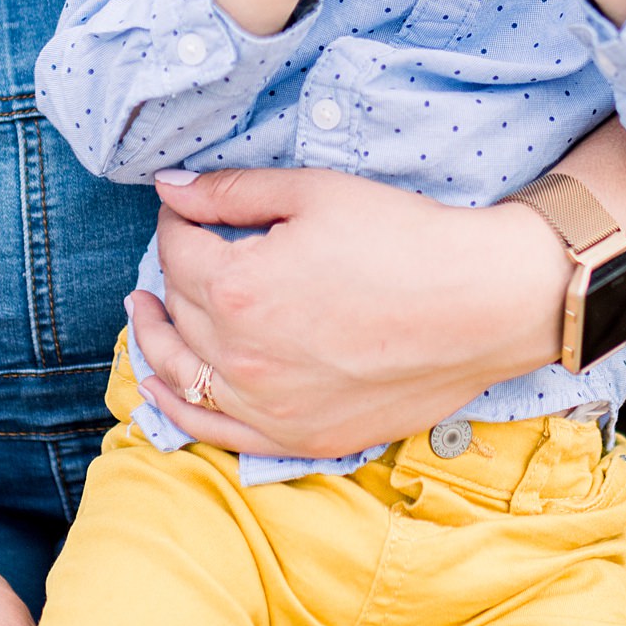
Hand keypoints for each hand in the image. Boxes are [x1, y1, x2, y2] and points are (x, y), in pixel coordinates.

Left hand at [131, 168, 566, 458]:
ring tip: (144, 313)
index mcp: (239, 288)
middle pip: (179, 308)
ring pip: (181, 373)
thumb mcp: (315, 193)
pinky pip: (214, 428)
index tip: (187, 207)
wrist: (481, 304)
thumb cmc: (405, 240)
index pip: (178, 250)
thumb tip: (170, 188)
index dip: (178, 220)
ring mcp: (268, 406)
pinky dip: (178, 407)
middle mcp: (242, 356)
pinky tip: (162, 386)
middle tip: (180, 246)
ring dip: (155, 339)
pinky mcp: (298, 436)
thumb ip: (232, 192)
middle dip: (172, 270)